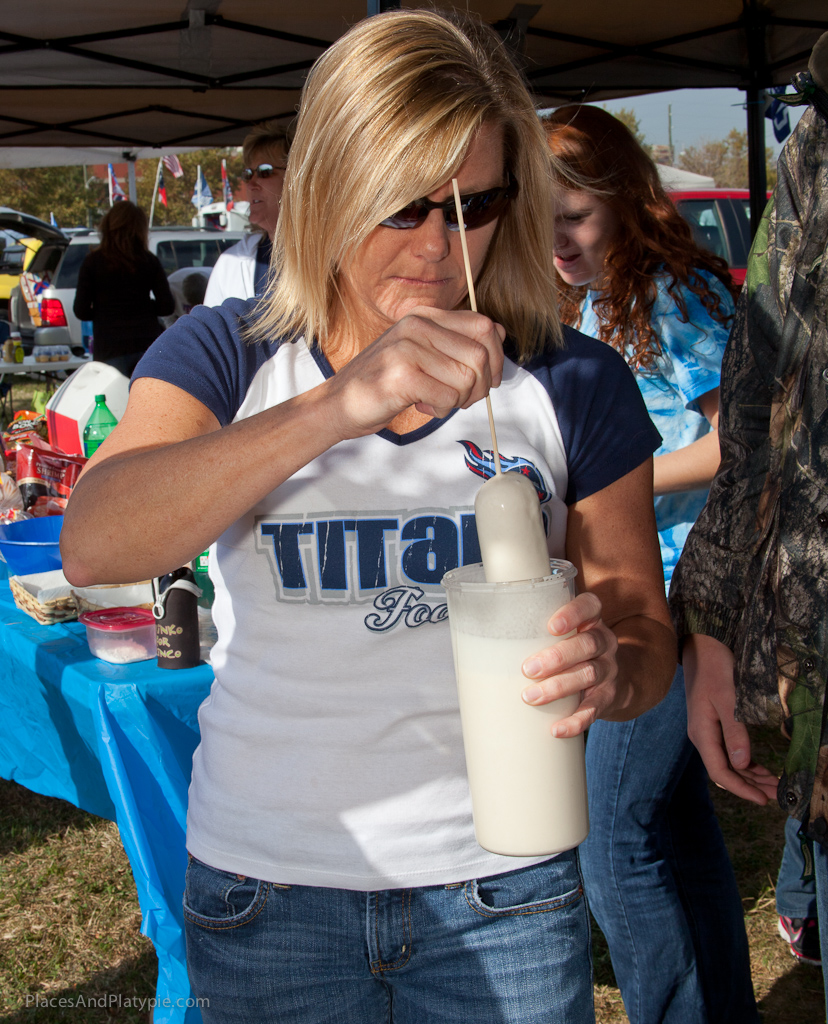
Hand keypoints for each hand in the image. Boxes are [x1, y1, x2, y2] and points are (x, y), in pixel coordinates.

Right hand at [324, 306, 505, 437]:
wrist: (339, 403)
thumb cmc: (384, 382)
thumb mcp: (421, 352)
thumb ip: (455, 342)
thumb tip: (499, 333)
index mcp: (424, 315)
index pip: (484, 326)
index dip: (496, 357)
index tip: (487, 380)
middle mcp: (417, 325)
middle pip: (480, 355)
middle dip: (480, 386)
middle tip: (461, 398)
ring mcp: (408, 348)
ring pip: (467, 378)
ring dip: (459, 400)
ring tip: (436, 400)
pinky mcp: (402, 376)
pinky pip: (448, 397)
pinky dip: (443, 410)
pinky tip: (423, 406)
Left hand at [520, 592, 618, 737]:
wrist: (614, 682)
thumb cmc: (572, 653)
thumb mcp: (563, 636)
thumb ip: (533, 632)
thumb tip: (471, 641)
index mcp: (590, 621)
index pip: (590, 606)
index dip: (573, 613)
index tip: (551, 626)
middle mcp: (603, 642)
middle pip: (587, 644)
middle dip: (557, 657)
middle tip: (528, 669)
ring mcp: (609, 670)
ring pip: (589, 674)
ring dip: (559, 687)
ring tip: (530, 697)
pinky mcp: (608, 697)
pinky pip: (594, 709)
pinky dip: (575, 720)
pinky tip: (556, 728)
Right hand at [683, 633, 778, 804]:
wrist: (702, 645)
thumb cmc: (715, 669)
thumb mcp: (728, 699)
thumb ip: (734, 732)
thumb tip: (742, 764)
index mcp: (702, 733)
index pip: (720, 772)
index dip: (742, 789)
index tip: (764, 800)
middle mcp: (703, 736)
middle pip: (725, 771)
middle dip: (751, 785)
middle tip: (777, 794)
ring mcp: (707, 730)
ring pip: (728, 762)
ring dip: (750, 775)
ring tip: (773, 783)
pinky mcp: (713, 723)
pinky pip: (729, 750)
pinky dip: (745, 762)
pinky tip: (760, 766)